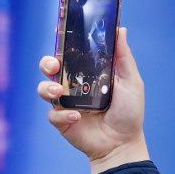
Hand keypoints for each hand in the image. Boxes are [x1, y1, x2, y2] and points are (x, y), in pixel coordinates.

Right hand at [37, 27, 148, 173]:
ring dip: (46, 88)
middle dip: (47, 63)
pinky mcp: (61, 121)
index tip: (59, 34)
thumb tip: (120, 29)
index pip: (70, 54)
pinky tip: (77, 117)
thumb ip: (123, 57)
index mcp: (88, 72)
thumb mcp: (131, 81)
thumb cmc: (128, 112)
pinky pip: (53, 114)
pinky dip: (63, 114)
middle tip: (54, 66)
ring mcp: (65, 103)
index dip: (62, 43)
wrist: (123, 143)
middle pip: (50, 68)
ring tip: (58, 92)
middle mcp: (73, 85)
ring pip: (43, 89)